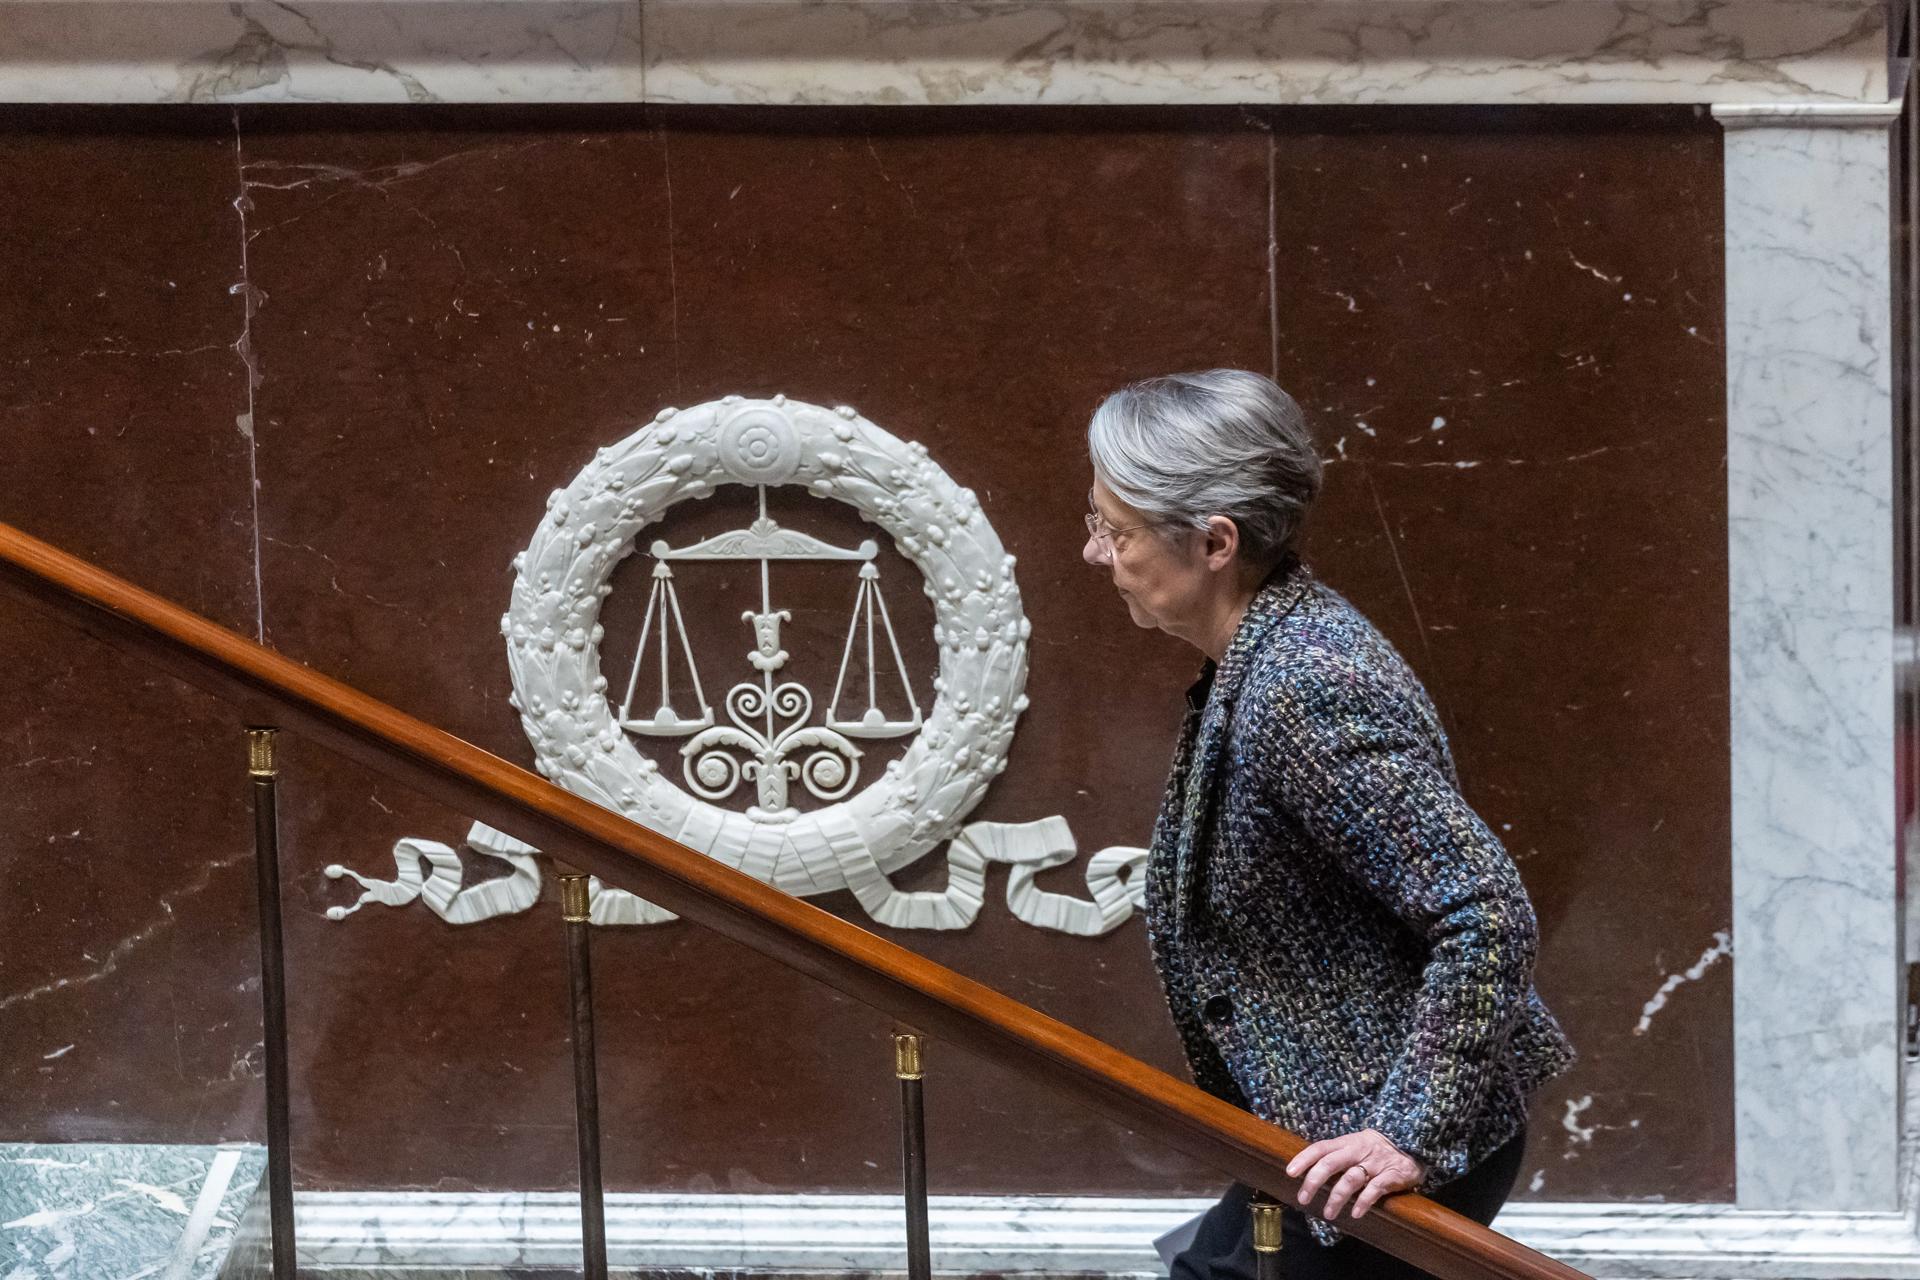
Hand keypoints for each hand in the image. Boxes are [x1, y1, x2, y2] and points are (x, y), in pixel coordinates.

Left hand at [1285, 1128, 1425, 1220]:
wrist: (1412, 1144)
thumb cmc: (1375, 1150)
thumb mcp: (1355, 1146)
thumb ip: (1336, 1155)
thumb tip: (1309, 1171)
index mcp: (1347, 1142)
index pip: (1320, 1148)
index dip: (1304, 1159)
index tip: (1290, 1172)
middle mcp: (1358, 1150)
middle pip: (1331, 1163)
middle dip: (1314, 1181)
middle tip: (1303, 1198)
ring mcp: (1375, 1163)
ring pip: (1351, 1179)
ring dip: (1337, 1197)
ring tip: (1328, 1213)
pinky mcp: (1391, 1175)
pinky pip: (1375, 1189)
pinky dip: (1363, 1202)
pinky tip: (1355, 1213)